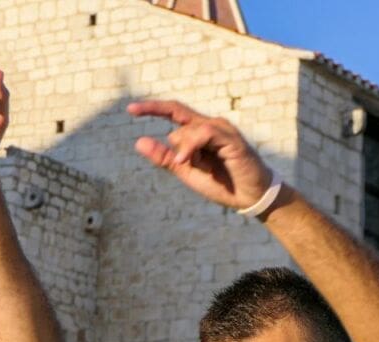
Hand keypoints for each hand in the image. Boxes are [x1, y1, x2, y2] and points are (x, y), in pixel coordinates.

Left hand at [128, 100, 272, 209]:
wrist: (248, 197)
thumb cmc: (222, 184)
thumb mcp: (186, 172)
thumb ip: (164, 158)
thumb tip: (138, 141)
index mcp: (199, 131)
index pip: (173, 111)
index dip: (152, 108)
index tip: (130, 109)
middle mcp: (210, 125)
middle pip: (179, 123)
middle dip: (179, 149)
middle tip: (193, 168)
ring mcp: (222, 129)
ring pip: (188, 128)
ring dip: (187, 152)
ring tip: (198, 168)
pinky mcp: (231, 137)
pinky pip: (203, 132)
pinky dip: (192, 146)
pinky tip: (187, 160)